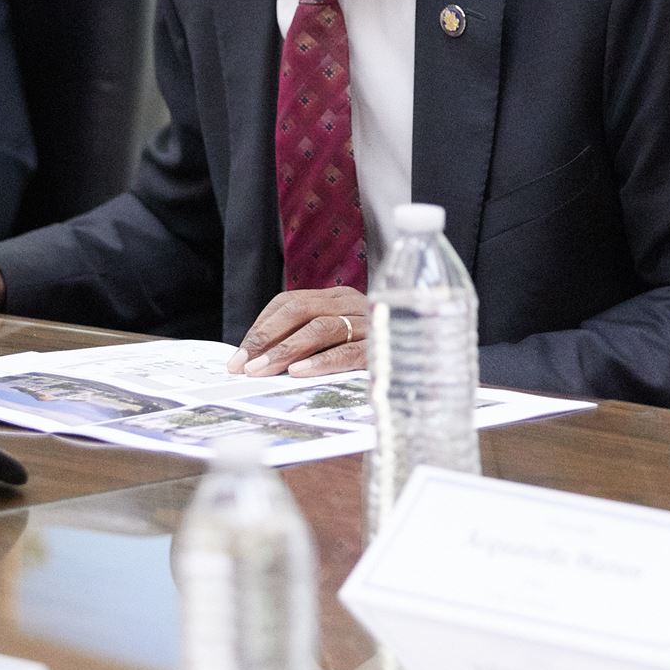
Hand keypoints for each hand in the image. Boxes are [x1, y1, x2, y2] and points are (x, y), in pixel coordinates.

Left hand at [230, 287, 369, 377]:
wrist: (432, 357)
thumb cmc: (379, 350)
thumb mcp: (342, 338)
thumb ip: (309, 342)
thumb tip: (260, 361)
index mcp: (337, 297)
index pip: (289, 302)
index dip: (260, 328)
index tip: (236, 357)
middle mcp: (352, 303)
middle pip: (299, 311)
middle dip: (265, 339)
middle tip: (243, 366)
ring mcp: (368, 322)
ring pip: (320, 329)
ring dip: (286, 351)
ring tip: (262, 372)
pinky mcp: (382, 346)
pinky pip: (348, 352)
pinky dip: (321, 362)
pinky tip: (299, 373)